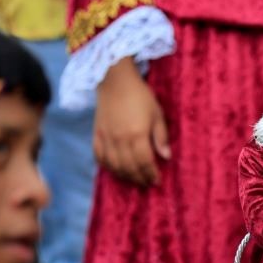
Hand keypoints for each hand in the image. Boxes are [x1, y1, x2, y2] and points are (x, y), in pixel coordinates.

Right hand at [95, 57, 170, 185]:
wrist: (114, 80)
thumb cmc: (140, 96)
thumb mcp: (157, 114)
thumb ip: (161, 136)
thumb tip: (166, 157)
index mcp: (137, 135)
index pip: (144, 162)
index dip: (151, 174)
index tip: (156, 180)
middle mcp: (120, 140)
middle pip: (129, 167)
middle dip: (139, 178)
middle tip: (147, 183)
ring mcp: (106, 138)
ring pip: (114, 165)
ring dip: (124, 176)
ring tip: (134, 179)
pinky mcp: (96, 134)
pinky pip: (99, 156)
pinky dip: (107, 166)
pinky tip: (115, 170)